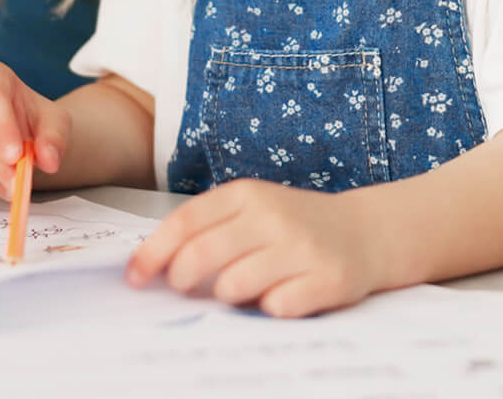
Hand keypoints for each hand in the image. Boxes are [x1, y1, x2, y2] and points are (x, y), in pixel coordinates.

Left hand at [127, 179, 380, 317]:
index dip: (152, 253)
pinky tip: (282, 295)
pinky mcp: (328, 278)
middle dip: (181, 279)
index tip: (134, 278)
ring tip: (244, 288)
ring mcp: (303, 247)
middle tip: (183, 289)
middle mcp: (273, 215)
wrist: (367, 232)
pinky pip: (275, 308)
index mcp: (247, 194)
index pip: (185, 222)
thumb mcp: (253, 211)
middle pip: (202, 255)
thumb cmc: (296, 226)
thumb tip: (150, 267)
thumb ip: (208, 229)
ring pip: (233, 286)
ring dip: (228, 296)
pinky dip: (270, 308)